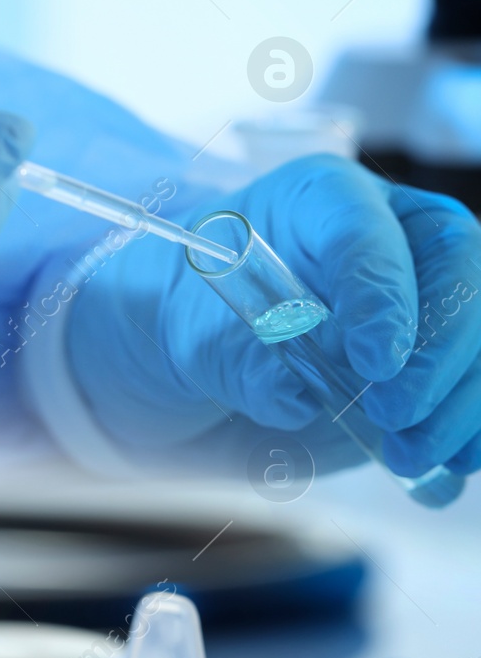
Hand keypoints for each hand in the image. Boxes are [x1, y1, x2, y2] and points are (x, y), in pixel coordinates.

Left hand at [68, 154, 480, 480]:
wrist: (221, 336)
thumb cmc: (211, 316)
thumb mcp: (204, 334)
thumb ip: (246, 362)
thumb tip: (294, 399)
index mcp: (321, 198)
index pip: (365, 230)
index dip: (380, 295)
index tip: (374, 362)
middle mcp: (396, 223)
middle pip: (455, 269)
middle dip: (435, 355)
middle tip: (394, 414)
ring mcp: (436, 273)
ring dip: (461, 398)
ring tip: (412, 452)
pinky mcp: (453, 330)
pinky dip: (475, 417)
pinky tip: (453, 459)